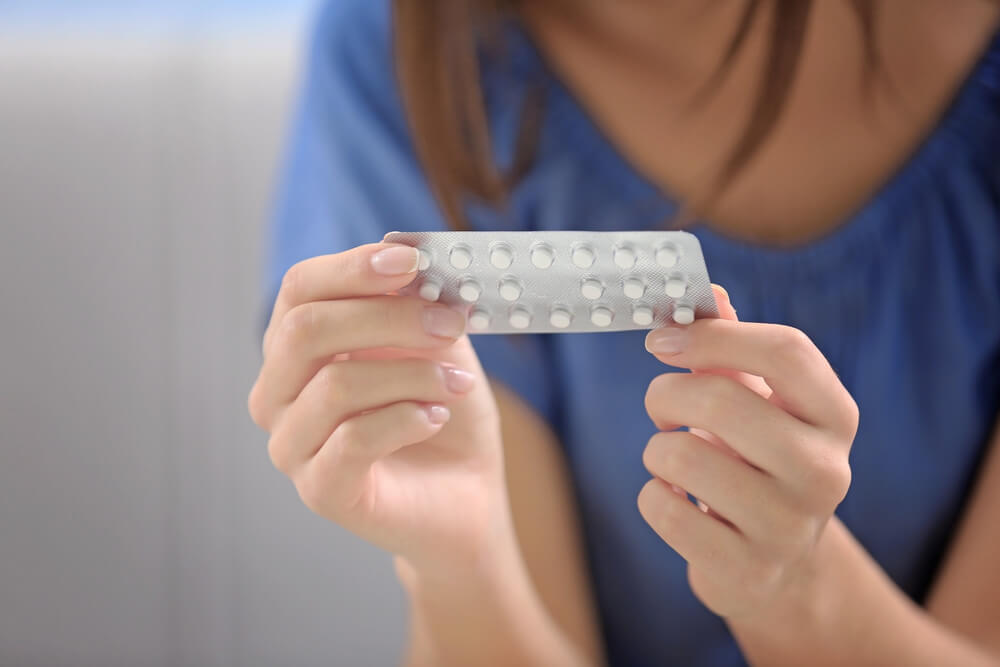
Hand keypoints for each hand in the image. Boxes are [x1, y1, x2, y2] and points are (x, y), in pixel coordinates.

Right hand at [248, 243, 509, 576]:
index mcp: (297, 347)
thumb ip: (417, 303)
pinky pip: (354, 438)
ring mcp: (291, 445)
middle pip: (307, 330)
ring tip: (457, 382)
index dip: (351, 268)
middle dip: (388, 317)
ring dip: (412, 373)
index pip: (298, 289)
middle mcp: (277, 393)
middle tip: (451, 320)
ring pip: (335, 384)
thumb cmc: (444, 412)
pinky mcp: (319, 490)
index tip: (411, 262)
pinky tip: (438, 418)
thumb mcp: (437, 345)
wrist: (464, 496)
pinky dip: (407, 418)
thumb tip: (405, 254)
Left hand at [638, 287, 857, 618]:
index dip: (713, 336)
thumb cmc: (758, 460)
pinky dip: (653, 498)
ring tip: (675, 461)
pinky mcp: (748, 570)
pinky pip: (663, 510)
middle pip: (721, 400)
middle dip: (666, 394)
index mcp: (835, 415)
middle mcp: (826, 470)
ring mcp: (790, 526)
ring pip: (681, 456)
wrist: (777, 563)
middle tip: (661, 405)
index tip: (662, 339)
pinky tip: (679, 503)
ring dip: (657, 451)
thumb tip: (706, 292)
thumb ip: (729, 344)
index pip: (785, 351)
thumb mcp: (757, 401)